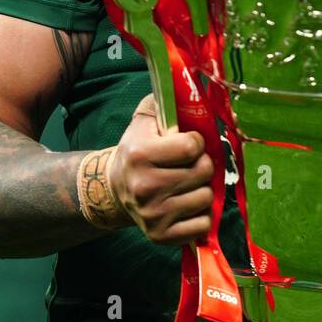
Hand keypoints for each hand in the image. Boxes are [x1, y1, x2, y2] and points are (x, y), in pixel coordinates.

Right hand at [106, 94, 214, 245]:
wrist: (115, 190)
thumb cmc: (137, 150)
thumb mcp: (144, 120)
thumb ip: (164, 100)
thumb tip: (187, 85)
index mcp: (140, 155)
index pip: (193, 147)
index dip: (196, 142)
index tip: (188, 143)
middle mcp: (145, 187)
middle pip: (204, 172)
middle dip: (202, 165)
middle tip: (189, 165)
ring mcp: (153, 215)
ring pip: (206, 198)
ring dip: (201, 190)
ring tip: (186, 185)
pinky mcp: (161, 236)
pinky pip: (203, 225)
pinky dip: (200, 215)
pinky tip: (185, 205)